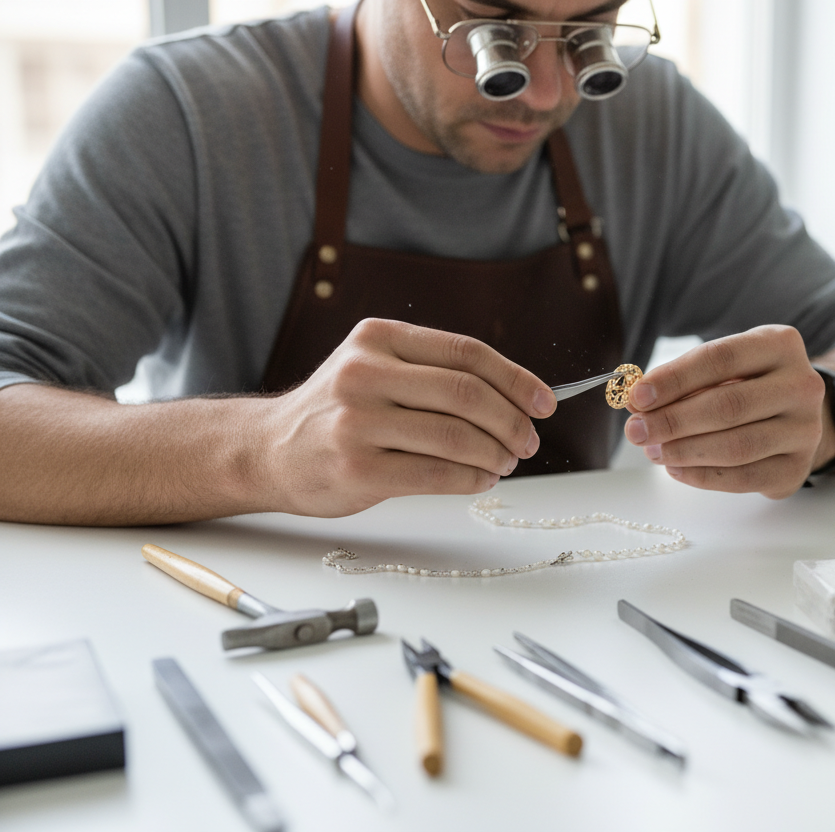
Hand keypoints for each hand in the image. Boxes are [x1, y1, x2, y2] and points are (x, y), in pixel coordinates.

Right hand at [259, 318, 555, 515]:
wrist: (269, 451)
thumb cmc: (339, 411)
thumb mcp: (375, 368)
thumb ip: (432, 373)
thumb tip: (518, 397)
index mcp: (378, 338)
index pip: (466, 352)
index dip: (516, 378)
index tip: (545, 403)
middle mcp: (365, 373)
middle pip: (466, 393)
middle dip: (511, 422)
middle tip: (528, 441)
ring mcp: (357, 421)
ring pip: (455, 436)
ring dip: (495, 454)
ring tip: (506, 462)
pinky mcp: (357, 468)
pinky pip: (436, 474)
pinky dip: (471, 479)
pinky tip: (481, 479)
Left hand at [623, 325, 829, 498]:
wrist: (794, 417)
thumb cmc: (747, 386)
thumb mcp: (723, 370)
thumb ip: (685, 381)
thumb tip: (637, 402)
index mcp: (779, 345)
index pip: (720, 359)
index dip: (674, 379)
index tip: (637, 397)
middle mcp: (802, 385)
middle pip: (728, 405)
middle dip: (673, 420)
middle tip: (636, 431)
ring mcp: (805, 430)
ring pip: (737, 446)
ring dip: (685, 451)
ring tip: (652, 451)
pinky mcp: (796, 469)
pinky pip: (744, 478)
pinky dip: (702, 476)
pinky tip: (675, 469)